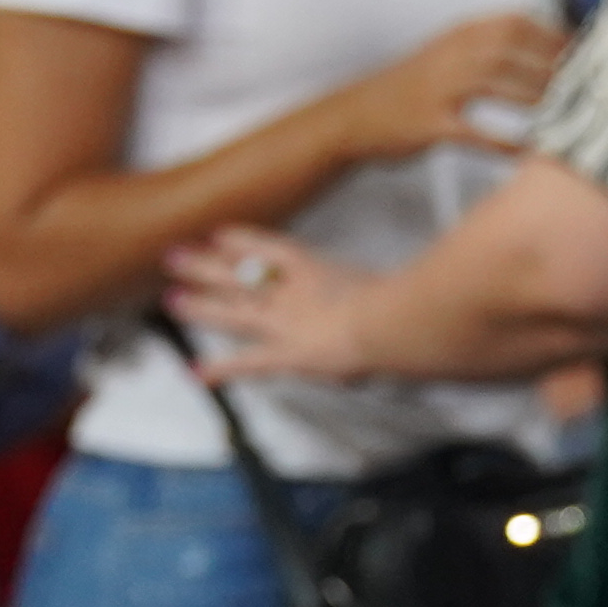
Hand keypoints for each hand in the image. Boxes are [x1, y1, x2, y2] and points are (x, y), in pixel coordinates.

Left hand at [163, 226, 412, 381]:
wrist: (394, 323)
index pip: (273, 249)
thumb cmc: (406, 300)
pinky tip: (197, 372)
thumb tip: (437, 273)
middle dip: (206, 266)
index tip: (220, 234)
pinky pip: (248, 362)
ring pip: (234, 310)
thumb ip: (407, 275)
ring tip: (171, 299)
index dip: (244, 241)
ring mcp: (288, 323)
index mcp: (321, 270)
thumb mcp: (403, 276)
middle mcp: (296, 293)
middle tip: (174, 254)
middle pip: (242, 275)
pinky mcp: (288, 355)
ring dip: (201, 304)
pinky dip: (221, 368)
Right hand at [351, 12, 564, 165]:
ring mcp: (438, 89)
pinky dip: (505, 142)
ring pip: (496, 85)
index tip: (585, 50)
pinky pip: (474, 132)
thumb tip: (548, 47)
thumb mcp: (449, 52)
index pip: (515, 21)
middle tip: (587, 85)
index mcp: (459, 34)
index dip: (554, 35)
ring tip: (568, 113)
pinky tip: (529, 151)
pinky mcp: (430, 125)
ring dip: (536, 98)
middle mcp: (450, 55)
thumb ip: (491, 45)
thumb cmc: (414, 86)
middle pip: (511, 49)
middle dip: (552, 66)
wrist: (357, 115)